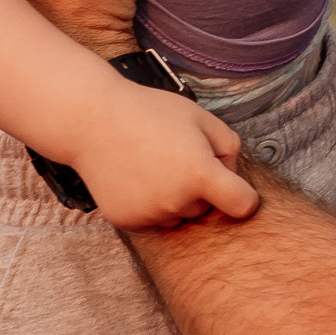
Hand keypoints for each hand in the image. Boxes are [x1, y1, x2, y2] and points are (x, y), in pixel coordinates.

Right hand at [69, 81, 258, 230]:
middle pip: (205, 208)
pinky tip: (136, 178)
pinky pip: (152, 220)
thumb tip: (232, 177)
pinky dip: (149, 204)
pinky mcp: (128, 221)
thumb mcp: (200, 116)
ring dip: (173, 198)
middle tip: (175, 156)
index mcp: (200, 174)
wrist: (92, 120)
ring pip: (178, 216)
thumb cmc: (149, 113)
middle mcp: (176, 201)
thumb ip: (229, 146)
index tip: (233, 187)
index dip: (242, 194)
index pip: (243, 205)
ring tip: (152, 165)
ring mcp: (150, 214)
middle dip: (199, 187)